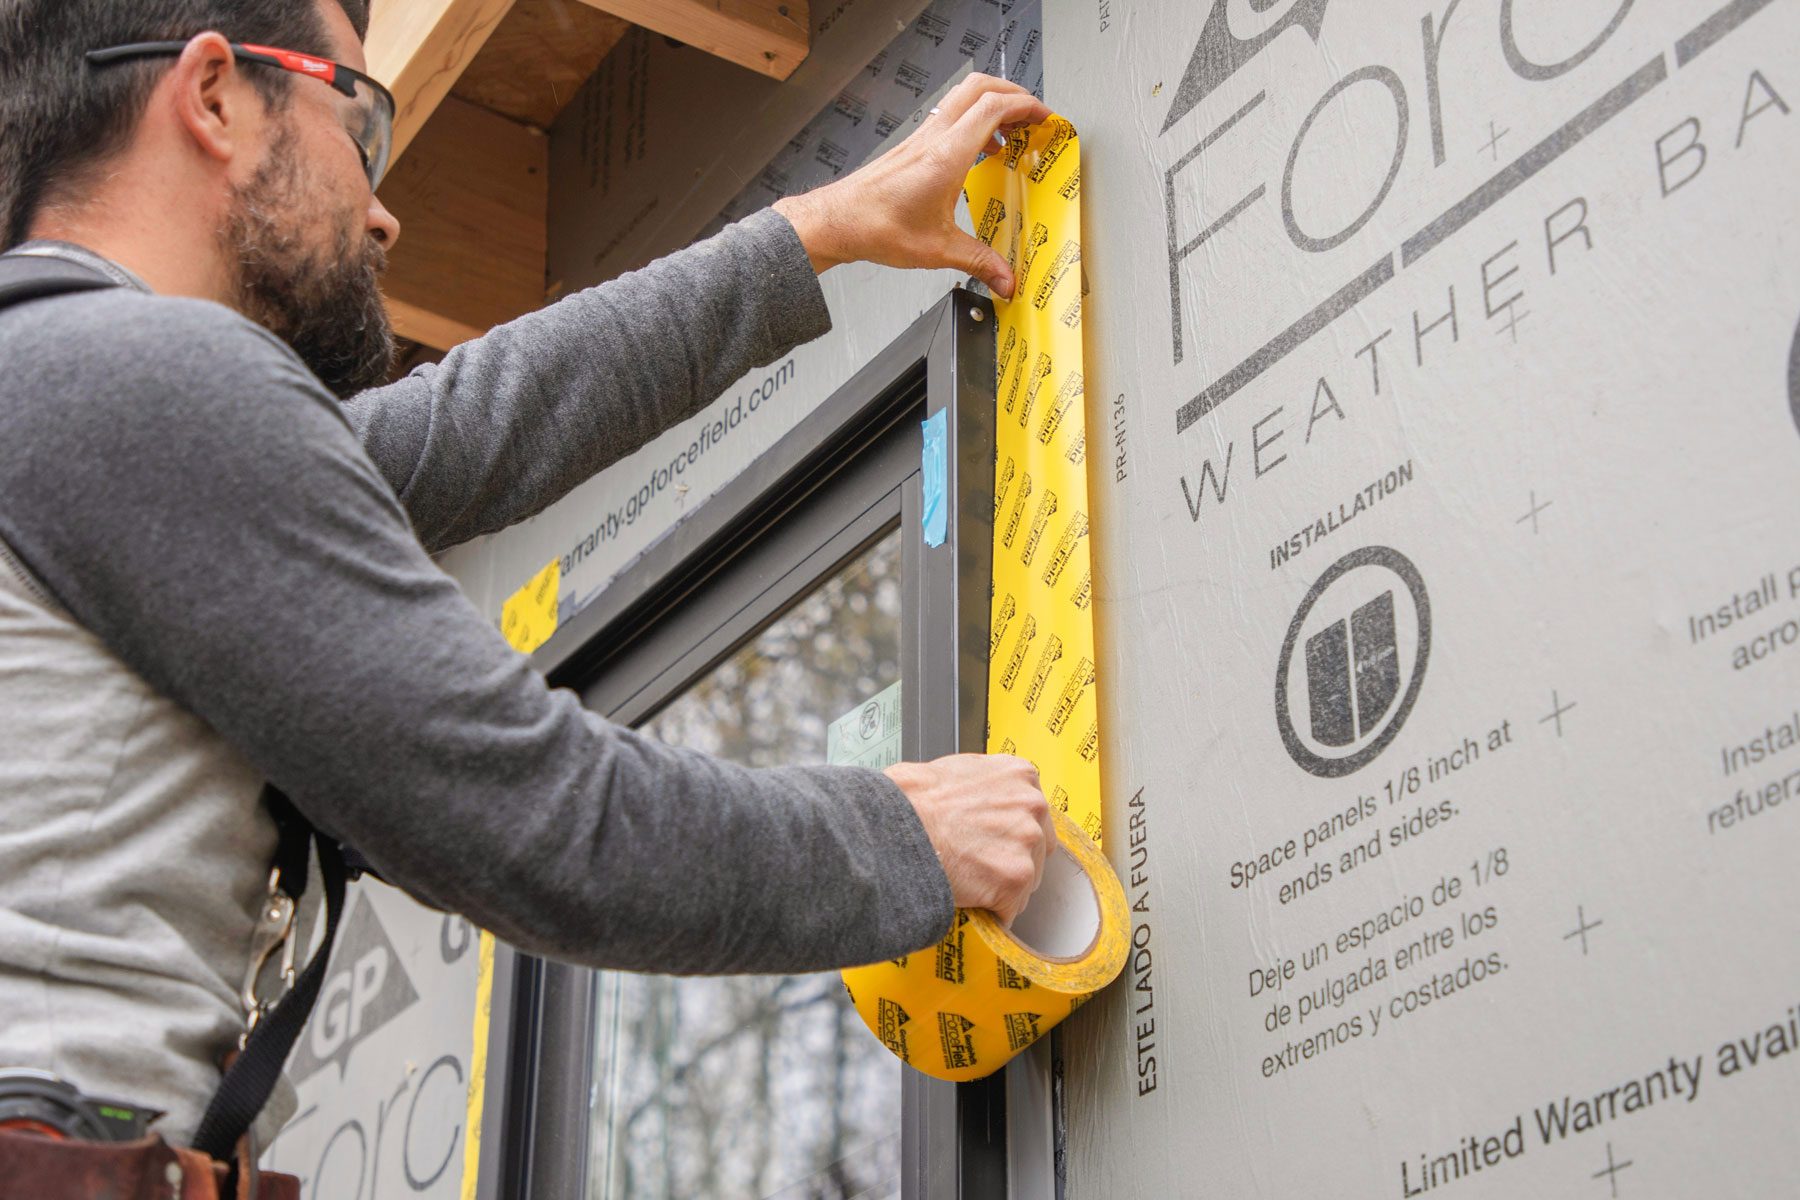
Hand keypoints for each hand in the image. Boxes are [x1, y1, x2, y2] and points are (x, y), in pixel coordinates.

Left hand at [773, 74, 1051, 297]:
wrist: (837, 222)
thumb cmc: (876, 227)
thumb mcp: (938, 250)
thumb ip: (978, 262)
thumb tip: (1005, 279)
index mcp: (947, 155)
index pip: (994, 107)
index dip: (1026, 106)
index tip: (1045, 117)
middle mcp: (934, 138)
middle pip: (980, 87)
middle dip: (1014, 93)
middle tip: (1033, 115)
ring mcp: (922, 137)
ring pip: (963, 98)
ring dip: (992, 105)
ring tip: (1012, 132)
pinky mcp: (913, 145)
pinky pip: (950, 118)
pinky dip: (973, 123)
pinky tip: (979, 152)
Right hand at [885, 753, 1053, 923]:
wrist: (895, 826)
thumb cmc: (911, 799)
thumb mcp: (957, 770)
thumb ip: (987, 787)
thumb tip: (983, 803)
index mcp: (1020, 775)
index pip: (1034, 812)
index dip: (1012, 830)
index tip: (997, 840)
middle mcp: (1032, 805)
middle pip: (1038, 845)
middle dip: (1013, 857)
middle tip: (981, 863)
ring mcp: (1026, 842)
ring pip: (1027, 879)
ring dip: (1001, 885)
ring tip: (968, 880)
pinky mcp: (1016, 877)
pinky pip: (1011, 907)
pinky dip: (992, 911)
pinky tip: (969, 898)